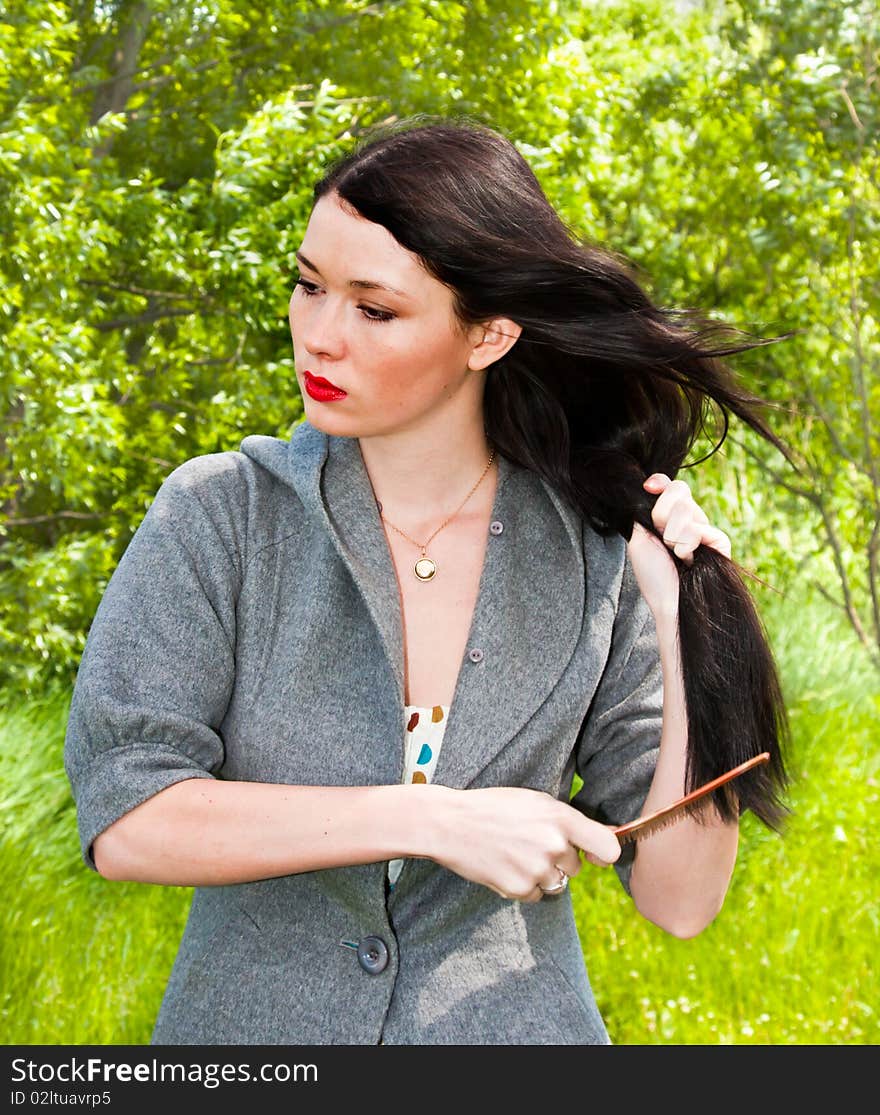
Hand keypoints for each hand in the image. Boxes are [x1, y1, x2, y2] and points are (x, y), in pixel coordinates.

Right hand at [425, 785, 620, 902]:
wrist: (451, 823)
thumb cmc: (495, 807)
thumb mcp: (536, 801)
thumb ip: (569, 820)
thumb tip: (610, 838)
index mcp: (561, 818)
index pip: (609, 847)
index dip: (605, 854)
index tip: (596, 855)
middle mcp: (554, 845)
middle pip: (576, 866)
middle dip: (559, 859)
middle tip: (529, 842)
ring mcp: (537, 869)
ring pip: (558, 883)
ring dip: (542, 874)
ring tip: (515, 853)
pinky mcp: (520, 889)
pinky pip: (537, 895)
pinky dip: (524, 885)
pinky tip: (505, 866)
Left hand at [627, 474, 731, 617]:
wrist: (668, 603)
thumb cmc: (654, 577)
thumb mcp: (640, 540)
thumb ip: (644, 514)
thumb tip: (651, 489)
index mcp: (672, 520)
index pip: (672, 487)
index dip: (661, 481)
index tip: (649, 487)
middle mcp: (691, 521)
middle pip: (679, 490)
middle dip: (662, 513)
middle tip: (662, 538)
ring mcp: (706, 530)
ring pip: (686, 509)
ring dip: (672, 535)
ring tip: (675, 555)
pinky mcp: (720, 541)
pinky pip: (699, 527)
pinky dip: (686, 544)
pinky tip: (686, 560)